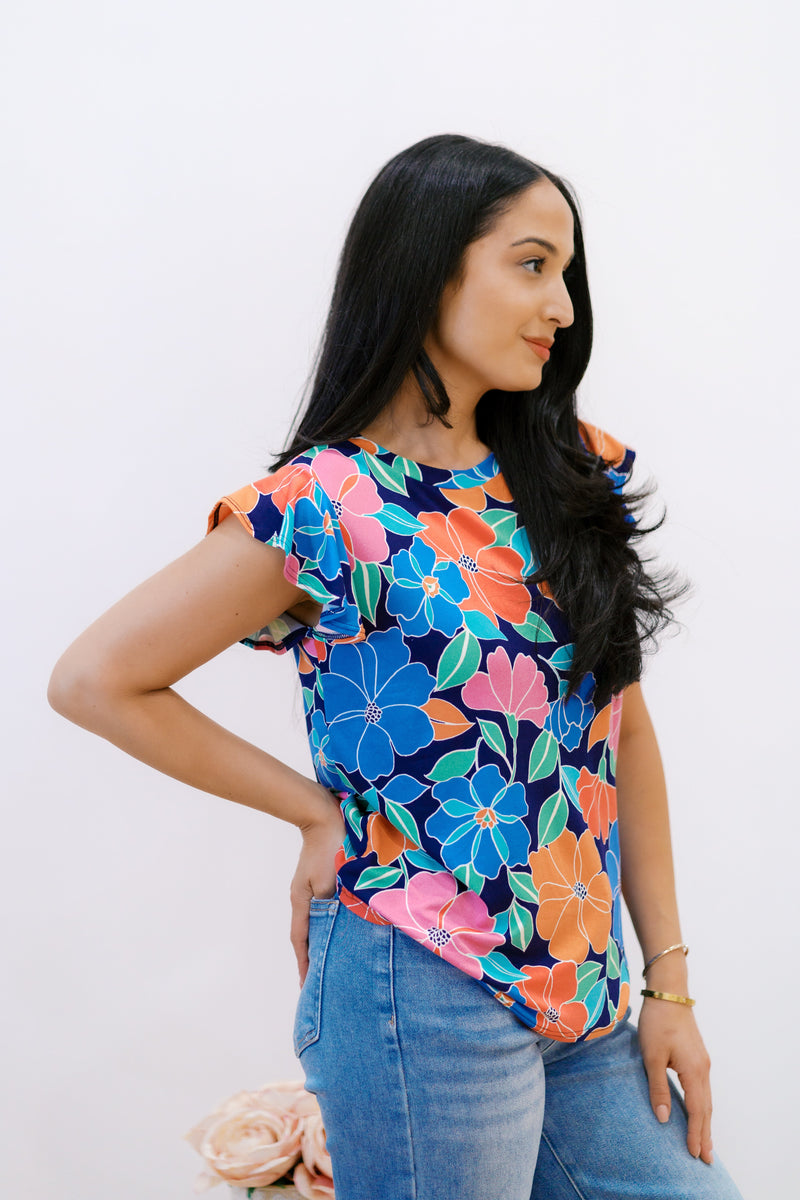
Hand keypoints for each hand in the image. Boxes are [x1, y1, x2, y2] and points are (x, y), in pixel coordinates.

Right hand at [289, 786, 345, 985]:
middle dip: (315, 956)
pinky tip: (345, 927)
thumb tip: (335, 929)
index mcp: (303, 900)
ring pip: (321, 921)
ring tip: (336, 960)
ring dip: (327, 939)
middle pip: (310, 934)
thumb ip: (331, 905)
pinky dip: (335, 922)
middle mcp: (306, 897)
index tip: (306, 985)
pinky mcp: (326, 879)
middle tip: (322, 980)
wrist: (327, 814)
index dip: (305, 963)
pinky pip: (329, 908)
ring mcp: (315, 888)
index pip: (302, 940)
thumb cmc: (330, 845)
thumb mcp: (330, 879)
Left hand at [637, 997, 713, 1164]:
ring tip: (704, 1142)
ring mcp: (702, 1062)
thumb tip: (663, 1118)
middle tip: (706, 1158)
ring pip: (706, 1099)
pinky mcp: (697, 1056)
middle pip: (706, 1109)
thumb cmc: (657, 1022)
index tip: (694, 1154)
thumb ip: (658, 1088)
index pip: (696, 1110)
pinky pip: (703, 1089)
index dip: (694, 1133)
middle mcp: (703, 1069)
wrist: (669, 994)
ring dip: (705, 1121)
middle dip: (705, 1134)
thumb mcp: (652, 1056)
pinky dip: (702, 1106)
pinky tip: (698, 1112)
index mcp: (693, 1071)